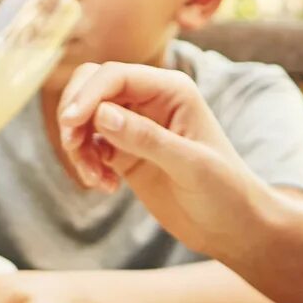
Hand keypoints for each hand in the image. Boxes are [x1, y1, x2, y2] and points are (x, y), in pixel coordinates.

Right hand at [50, 62, 268, 257]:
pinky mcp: (125, 152)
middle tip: (74, 147)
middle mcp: (150, 100)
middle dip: (76, 113)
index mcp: (171, 90)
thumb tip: (101, 114)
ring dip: (78, 144)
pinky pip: (90, 145)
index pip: (116, 76)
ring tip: (96, 179)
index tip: (70, 124)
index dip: (89, 95)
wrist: (232, 226)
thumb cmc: (225, 190)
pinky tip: (105, 186)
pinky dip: (86, 162)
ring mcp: (135, 126)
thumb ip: (146, 138)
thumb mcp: (190, 164)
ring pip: (87, 117)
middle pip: (93, 86)